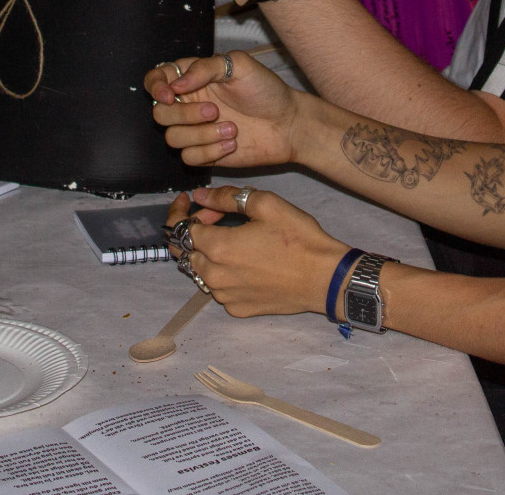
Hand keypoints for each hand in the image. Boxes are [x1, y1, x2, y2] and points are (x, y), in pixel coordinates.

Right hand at [147, 52, 299, 167]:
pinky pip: (188, 158)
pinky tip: (233, 143)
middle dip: (185, 114)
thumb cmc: (266, 90)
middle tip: (215, 110)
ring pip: (172, 138)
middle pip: (159, 113)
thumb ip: (206, 67)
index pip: (156, 79)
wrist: (288, 123)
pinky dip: (210, 152)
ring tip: (232, 128)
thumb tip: (176, 84)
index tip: (170, 95)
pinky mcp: (204, 154)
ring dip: (201, 135)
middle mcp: (189, 104)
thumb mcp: (240, 65)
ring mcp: (195, 130)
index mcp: (193, 78)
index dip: (155, 86)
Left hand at [169, 187, 346, 317]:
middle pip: (186, 250)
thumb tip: (201, 196)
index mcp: (218, 247)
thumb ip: (227, 197)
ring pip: (201, 271)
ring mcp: (225, 296)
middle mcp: (214, 275)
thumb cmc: (298, 238)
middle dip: (194, 229)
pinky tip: (244, 262)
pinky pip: (219, 288)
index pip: (180, 228)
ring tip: (232, 238)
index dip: (182, 210)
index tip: (187, 200)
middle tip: (216, 216)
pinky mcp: (237, 309)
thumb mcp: (266, 204)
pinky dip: (223, 272)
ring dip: (208, 252)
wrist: (324, 278)